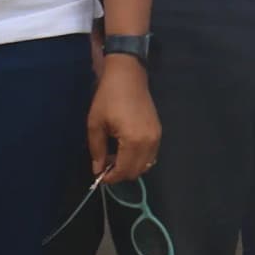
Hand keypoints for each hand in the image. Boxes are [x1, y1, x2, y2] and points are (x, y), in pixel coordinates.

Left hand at [88, 55, 160, 185]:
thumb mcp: (95, 124)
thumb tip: (97, 170)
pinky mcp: (159, 132)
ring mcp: (157, 137)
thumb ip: (97, 150)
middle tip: (105, 165)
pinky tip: (126, 149)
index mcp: (133, 141)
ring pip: (146, 165)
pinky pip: (151, 155)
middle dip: (120, 174)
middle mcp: (149, 142)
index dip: (110, 178)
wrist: (128, 77)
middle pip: (137, 171)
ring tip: (115, 157)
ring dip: (131, 167)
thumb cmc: (108, 98)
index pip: (124, 170)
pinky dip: (139, 159)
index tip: (99, 176)